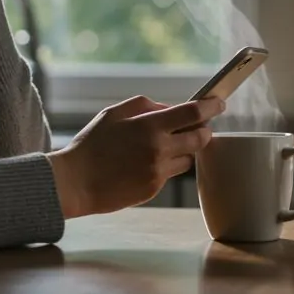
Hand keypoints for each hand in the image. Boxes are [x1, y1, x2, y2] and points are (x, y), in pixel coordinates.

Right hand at [46, 95, 224, 217]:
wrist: (74, 182)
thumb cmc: (91, 144)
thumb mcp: (114, 114)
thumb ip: (145, 106)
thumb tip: (170, 109)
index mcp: (149, 126)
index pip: (192, 113)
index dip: (211, 107)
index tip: (219, 103)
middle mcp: (158, 149)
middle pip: (200, 138)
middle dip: (203, 130)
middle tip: (199, 126)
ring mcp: (158, 172)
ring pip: (187, 159)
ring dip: (182, 150)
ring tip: (160, 147)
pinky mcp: (153, 189)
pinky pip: (169, 174)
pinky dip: (163, 166)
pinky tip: (141, 164)